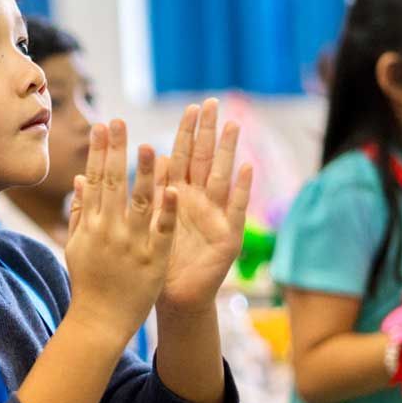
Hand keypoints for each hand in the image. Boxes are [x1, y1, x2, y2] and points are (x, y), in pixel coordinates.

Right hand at [66, 120, 177, 341]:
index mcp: (91, 224)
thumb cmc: (88, 281)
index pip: (95, 179)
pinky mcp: (153, 259)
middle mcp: (108, 230)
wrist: (100, 320)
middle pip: (113, 184)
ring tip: (151, 145)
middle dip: (117, 150)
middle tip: (121, 122)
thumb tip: (79, 179)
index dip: (99, 152)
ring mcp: (131, 244)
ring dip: (145, 173)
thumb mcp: (76, 245)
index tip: (102, 126)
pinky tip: (174, 189)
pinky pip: (162, 231)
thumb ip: (80, 211)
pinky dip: (168, 210)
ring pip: (139, 202)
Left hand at [156, 100, 251, 312]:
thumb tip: (156, 154)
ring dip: (228, 152)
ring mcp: (216, 218)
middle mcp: (200, 202)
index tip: (193, 107)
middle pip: (206, 160)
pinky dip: (242, 191)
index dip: (189, 133)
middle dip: (209, 132)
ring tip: (234, 125)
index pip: (185, 157)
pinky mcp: (227, 238)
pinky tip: (248, 168)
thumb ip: (155, 190)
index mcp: (179, 196)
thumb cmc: (159, 260)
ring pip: (222, 178)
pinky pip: (235, 211)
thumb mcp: (153, 222)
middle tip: (214, 103)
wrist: (173, 298)